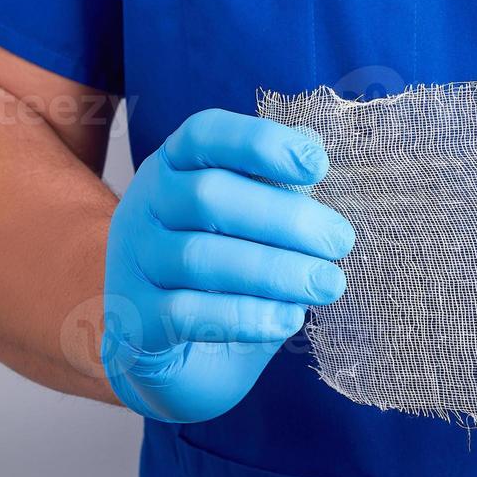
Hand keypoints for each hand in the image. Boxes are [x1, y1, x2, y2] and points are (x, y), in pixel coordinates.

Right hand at [101, 109, 352, 421]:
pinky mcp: (135, 317)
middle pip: (209, 196)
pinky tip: (288, 319)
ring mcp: (135, 260)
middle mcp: (147, 204)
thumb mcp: (250, 216)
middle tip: (341, 242)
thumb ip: (277, 185)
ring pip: (200, 257)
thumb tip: (313, 152)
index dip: (260, 142)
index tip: (318, 167)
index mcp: (176, 165)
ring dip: (275, 271)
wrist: (170, 341)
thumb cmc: (226, 262)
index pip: (204, 134)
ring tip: (328, 284)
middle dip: (286, 218)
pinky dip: (245, 316)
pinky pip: (187, 313)